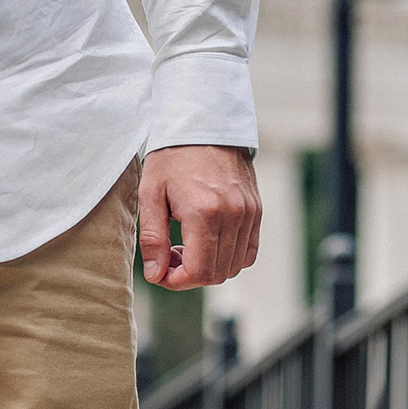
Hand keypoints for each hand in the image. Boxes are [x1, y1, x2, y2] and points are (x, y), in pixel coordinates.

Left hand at [140, 145, 260, 290]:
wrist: (205, 126)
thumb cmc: (172, 159)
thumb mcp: (150, 196)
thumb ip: (153, 239)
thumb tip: (156, 275)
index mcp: (205, 213)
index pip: (199, 272)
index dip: (176, 282)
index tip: (160, 271)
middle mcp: (234, 215)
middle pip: (217, 274)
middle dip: (189, 276)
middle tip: (169, 256)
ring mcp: (250, 213)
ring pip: (234, 266)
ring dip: (208, 267)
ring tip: (185, 246)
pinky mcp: (257, 210)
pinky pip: (248, 251)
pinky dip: (227, 257)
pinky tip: (206, 243)